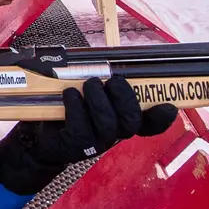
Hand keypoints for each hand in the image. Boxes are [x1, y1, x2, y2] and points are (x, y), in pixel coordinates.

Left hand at [0, 77, 177, 193]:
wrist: (39, 137)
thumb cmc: (67, 110)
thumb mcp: (87, 95)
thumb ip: (103, 83)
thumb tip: (111, 63)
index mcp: (120, 122)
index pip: (149, 124)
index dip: (161, 118)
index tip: (169, 106)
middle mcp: (112, 135)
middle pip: (131, 121)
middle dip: (124, 97)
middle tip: (112, 81)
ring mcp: (95, 143)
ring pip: (108, 124)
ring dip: (99, 99)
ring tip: (89, 84)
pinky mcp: (74, 145)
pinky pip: (81, 126)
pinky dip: (76, 105)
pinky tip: (69, 95)